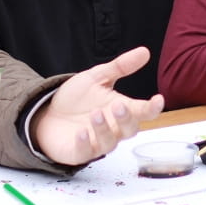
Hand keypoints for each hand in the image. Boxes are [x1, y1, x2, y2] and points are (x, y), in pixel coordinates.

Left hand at [31, 47, 164, 165]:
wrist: (47, 113)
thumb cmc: (76, 99)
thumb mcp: (96, 77)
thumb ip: (120, 67)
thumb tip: (144, 51)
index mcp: (120, 110)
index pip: (143, 112)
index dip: (152, 108)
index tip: (158, 99)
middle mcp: (112, 129)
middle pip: (129, 129)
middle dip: (126, 119)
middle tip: (118, 105)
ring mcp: (96, 142)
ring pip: (109, 142)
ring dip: (104, 129)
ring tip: (95, 114)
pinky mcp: (79, 152)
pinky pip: (85, 152)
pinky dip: (84, 143)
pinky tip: (81, 132)